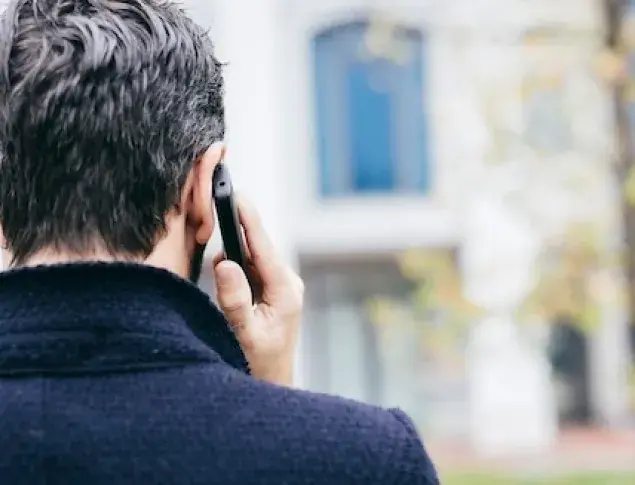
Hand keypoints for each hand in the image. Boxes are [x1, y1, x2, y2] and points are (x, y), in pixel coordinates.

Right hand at [213, 196, 302, 386]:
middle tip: (210, 208)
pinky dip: (234, 262)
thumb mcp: (244, 334)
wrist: (271, 384)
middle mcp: (286, 283)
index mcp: (285, 290)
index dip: (247, 218)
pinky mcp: (271, 290)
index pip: (262, 246)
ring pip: (252, 255)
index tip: (236, 194)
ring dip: (232, 246)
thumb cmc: (259, 364)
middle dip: (234, 227)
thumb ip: (234, 300)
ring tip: (209, 234)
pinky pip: (251, 267)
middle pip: (257, 246)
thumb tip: (225, 264)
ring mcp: (279, 285)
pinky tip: (220, 263)